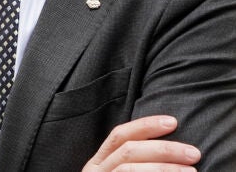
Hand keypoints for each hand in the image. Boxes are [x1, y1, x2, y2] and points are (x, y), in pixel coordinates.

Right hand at [82, 115, 200, 171]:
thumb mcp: (126, 170)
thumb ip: (140, 161)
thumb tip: (173, 150)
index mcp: (100, 162)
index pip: (119, 135)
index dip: (145, 126)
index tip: (173, 121)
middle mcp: (96, 170)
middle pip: (127, 150)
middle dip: (163, 149)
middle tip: (193, 153)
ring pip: (128, 168)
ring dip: (164, 168)